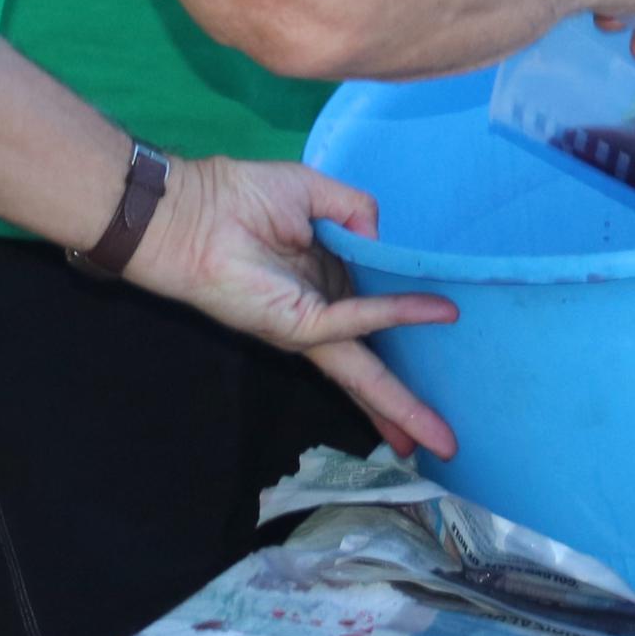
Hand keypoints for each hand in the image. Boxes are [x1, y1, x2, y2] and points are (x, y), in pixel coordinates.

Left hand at [124, 157, 463, 460]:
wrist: (188, 211)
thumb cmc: (239, 198)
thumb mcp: (311, 191)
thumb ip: (354, 209)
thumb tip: (380, 240)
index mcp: (323, 282)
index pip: (370, 319)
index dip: (403, 329)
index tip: (445, 339)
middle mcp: (320, 314)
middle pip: (370, 367)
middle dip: (404, 406)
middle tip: (446, 444)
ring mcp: (308, 326)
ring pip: (366, 371)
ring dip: (403, 403)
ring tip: (442, 440)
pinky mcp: (297, 325)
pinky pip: (357, 321)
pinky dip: (397, 313)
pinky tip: (437, 310)